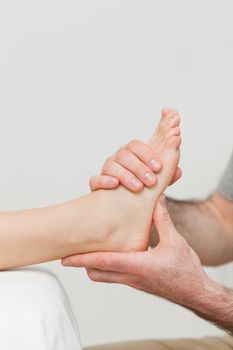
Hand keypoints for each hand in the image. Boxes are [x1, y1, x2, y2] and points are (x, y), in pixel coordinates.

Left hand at [62, 196, 208, 307]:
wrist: (196, 292)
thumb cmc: (185, 270)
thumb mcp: (174, 240)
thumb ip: (161, 219)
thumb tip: (155, 200)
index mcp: (136, 265)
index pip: (102, 262)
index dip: (82, 259)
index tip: (65, 258)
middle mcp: (131, 276)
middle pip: (97, 273)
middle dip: (83, 264)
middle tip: (73, 253)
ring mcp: (133, 282)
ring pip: (105, 276)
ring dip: (94, 266)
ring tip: (88, 252)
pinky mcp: (138, 283)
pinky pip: (115, 277)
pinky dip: (107, 267)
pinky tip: (112, 256)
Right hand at [89, 140, 181, 191]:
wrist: (124, 209)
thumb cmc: (142, 191)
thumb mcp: (157, 184)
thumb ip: (167, 176)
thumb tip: (178, 172)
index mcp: (131, 155)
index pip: (136, 145)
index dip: (147, 154)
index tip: (159, 167)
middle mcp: (117, 159)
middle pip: (124, 154)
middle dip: (140, 167)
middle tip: (152, 182)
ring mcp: (105, 171)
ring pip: (111, 165)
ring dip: (126, 175)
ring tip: (138, 188)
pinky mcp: (96, 184)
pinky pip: (96, 179)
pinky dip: (104, 180)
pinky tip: (115, 185)